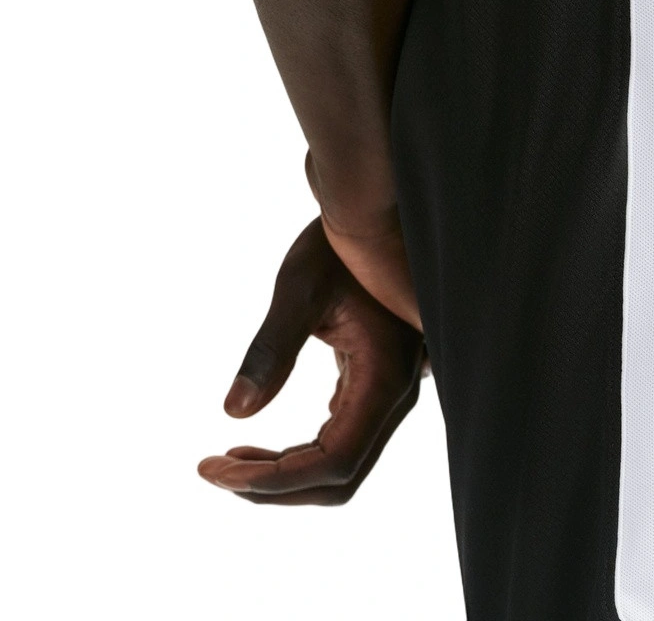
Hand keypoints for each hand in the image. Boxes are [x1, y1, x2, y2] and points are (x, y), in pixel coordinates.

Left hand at [198, 219, 424, 504]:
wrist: (371, 213)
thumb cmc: (338, 244)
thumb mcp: (298, 290)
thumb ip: (270, 351)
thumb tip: (233, 412)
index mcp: (385, 375)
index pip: (334, 459)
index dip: (275, 478)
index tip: (215, 468)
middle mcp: (397, 392)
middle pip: (340, 476)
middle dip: (273, 485)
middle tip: (213, 469)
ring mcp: (390, 390)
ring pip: (342, 463)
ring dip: (284, 474)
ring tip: (229, 460)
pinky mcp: (375, 383)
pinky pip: (342, 439)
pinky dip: (300, 454)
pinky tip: (260, 446)